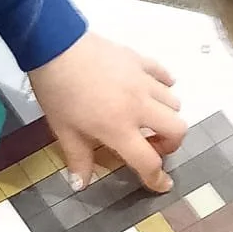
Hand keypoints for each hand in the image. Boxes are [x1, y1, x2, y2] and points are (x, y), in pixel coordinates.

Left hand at [28, 32, 183, 191]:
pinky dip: (164, 85)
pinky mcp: (140, 61)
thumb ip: (77, 158)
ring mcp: (143, 81)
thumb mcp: (63, 130)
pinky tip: (152, 88)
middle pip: (177, 129)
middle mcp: (139, 107)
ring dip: (166, 115)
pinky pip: (163, 74)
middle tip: (152, 144)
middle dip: (171, 143)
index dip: (157, 178)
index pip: (148, 161)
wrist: (55, 46)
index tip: (162, 185)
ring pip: (174, 102)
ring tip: (147, 116)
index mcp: (119, 128)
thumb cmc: (57, 92)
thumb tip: (80, 184)